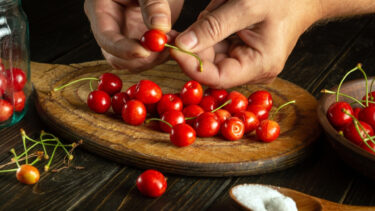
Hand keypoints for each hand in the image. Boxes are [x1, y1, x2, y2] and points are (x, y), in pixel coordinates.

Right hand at [84, 0, 183, 71]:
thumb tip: (160, 28)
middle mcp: (108, 26)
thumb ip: (153, 4)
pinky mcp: (137, 41)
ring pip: (132, 62)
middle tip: (165, 48)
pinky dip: (160, 56)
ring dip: (153, 59)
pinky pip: (146, 58)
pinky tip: (171, 42)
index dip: (124, 49)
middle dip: (141, 58)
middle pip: (117, 57)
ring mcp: (123, 36)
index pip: (106, 38)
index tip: (145, 52)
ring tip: (171, 41)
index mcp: (100, 8)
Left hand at [170, 0, 321, 87]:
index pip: (216, 77)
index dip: (191, 65)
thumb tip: (183, 45)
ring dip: (205, 31)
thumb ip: (213, 27)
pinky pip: (215, 43)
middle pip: (209, 65)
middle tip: (182, 25)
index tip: (173, 46)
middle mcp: (251, 69)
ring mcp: (245, 60)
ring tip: (220, 7)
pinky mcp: (240, 50)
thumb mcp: (246, 6)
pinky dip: (210, 27)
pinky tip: (220, 10)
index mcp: (259, 65)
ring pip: (209, 52)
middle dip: (195, 44)